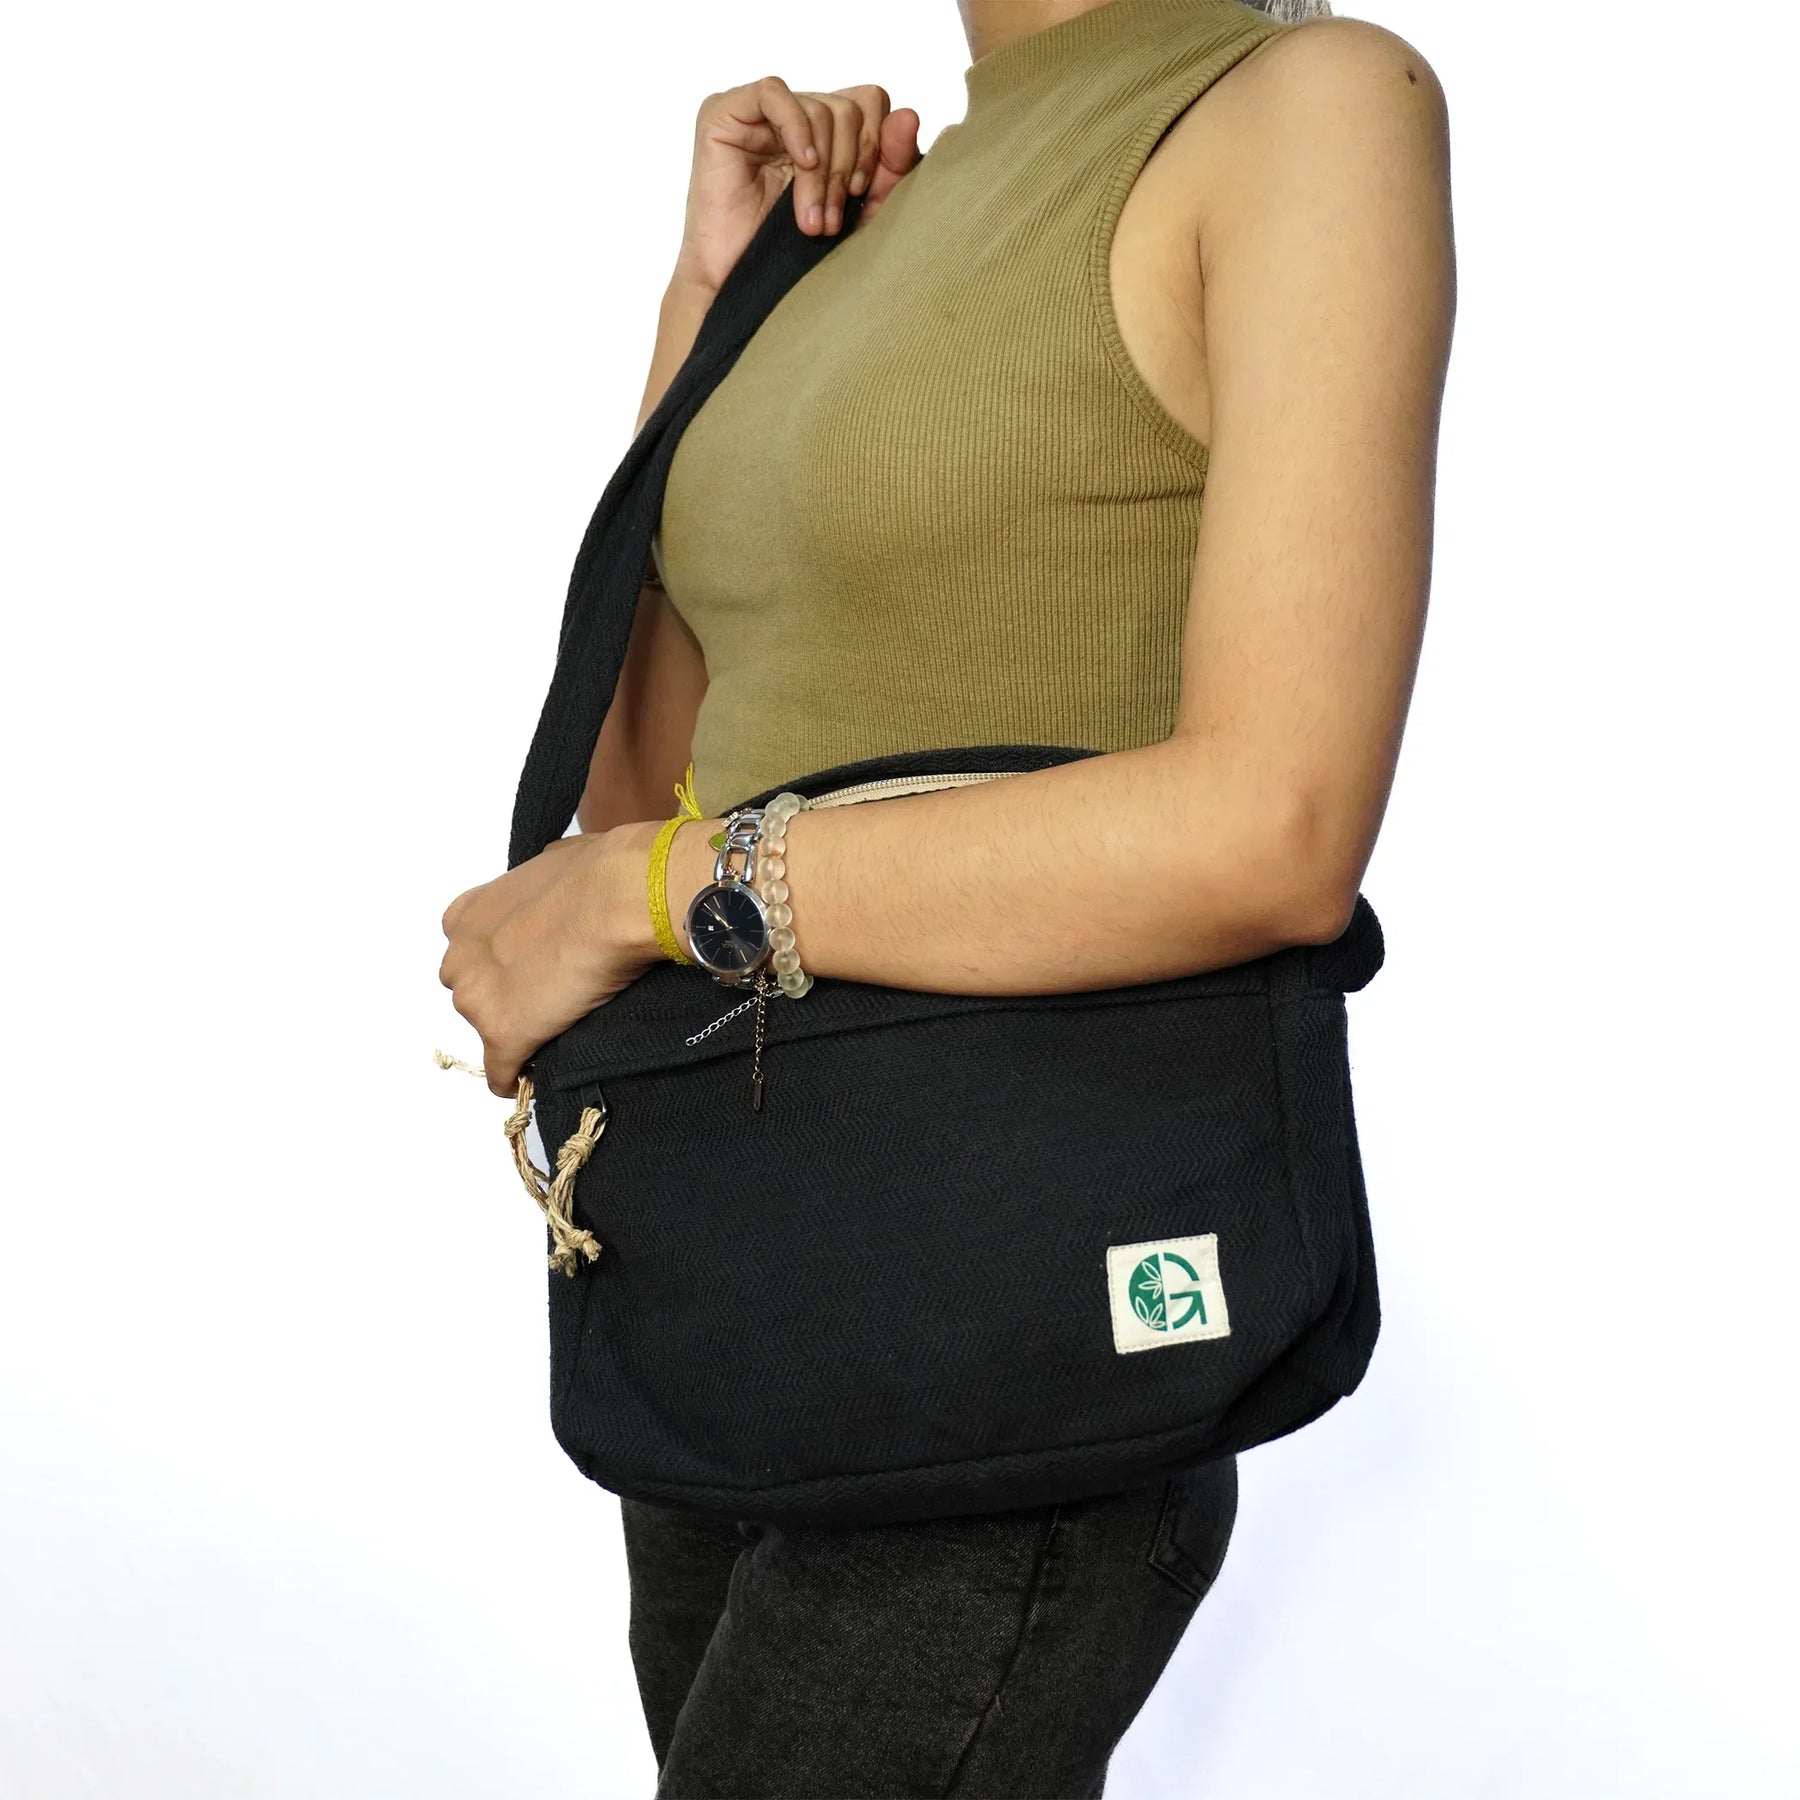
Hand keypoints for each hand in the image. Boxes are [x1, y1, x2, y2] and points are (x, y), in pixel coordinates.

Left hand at [438, 824, 659, 1097]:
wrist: (618, 898)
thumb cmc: (595, 872)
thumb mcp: (552, 864)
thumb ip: (536, 888)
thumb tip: (553, 888)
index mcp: (466, 914)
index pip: (468, 950)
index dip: (498, 959)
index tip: (527, 965)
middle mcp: (460, 956)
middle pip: (470, 988)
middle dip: (498, 993)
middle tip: (542, 991)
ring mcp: (478, 999)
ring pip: (485, 1027)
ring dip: (510, 1029)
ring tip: (548, 1029)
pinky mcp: (504, 1036)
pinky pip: (500, 1070)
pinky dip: (511, 1076)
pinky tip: (524, 1080)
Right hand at [675, 77, 921, 291]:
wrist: (743, 290)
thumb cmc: (795, 256)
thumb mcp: (861, 213)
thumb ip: (890, 167)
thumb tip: (910, 115)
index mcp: (826, 133)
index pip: (870, 103)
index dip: (875, 144)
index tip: (860, 193)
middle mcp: (795, 117)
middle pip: (849, 108)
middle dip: (847, 167)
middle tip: (831, 220)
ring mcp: (759, 114)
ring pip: (819, 109)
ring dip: (821, 172)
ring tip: (810, 220)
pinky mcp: (724, 114)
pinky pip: (774, 93)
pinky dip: (796, 127)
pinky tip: (800, 164)